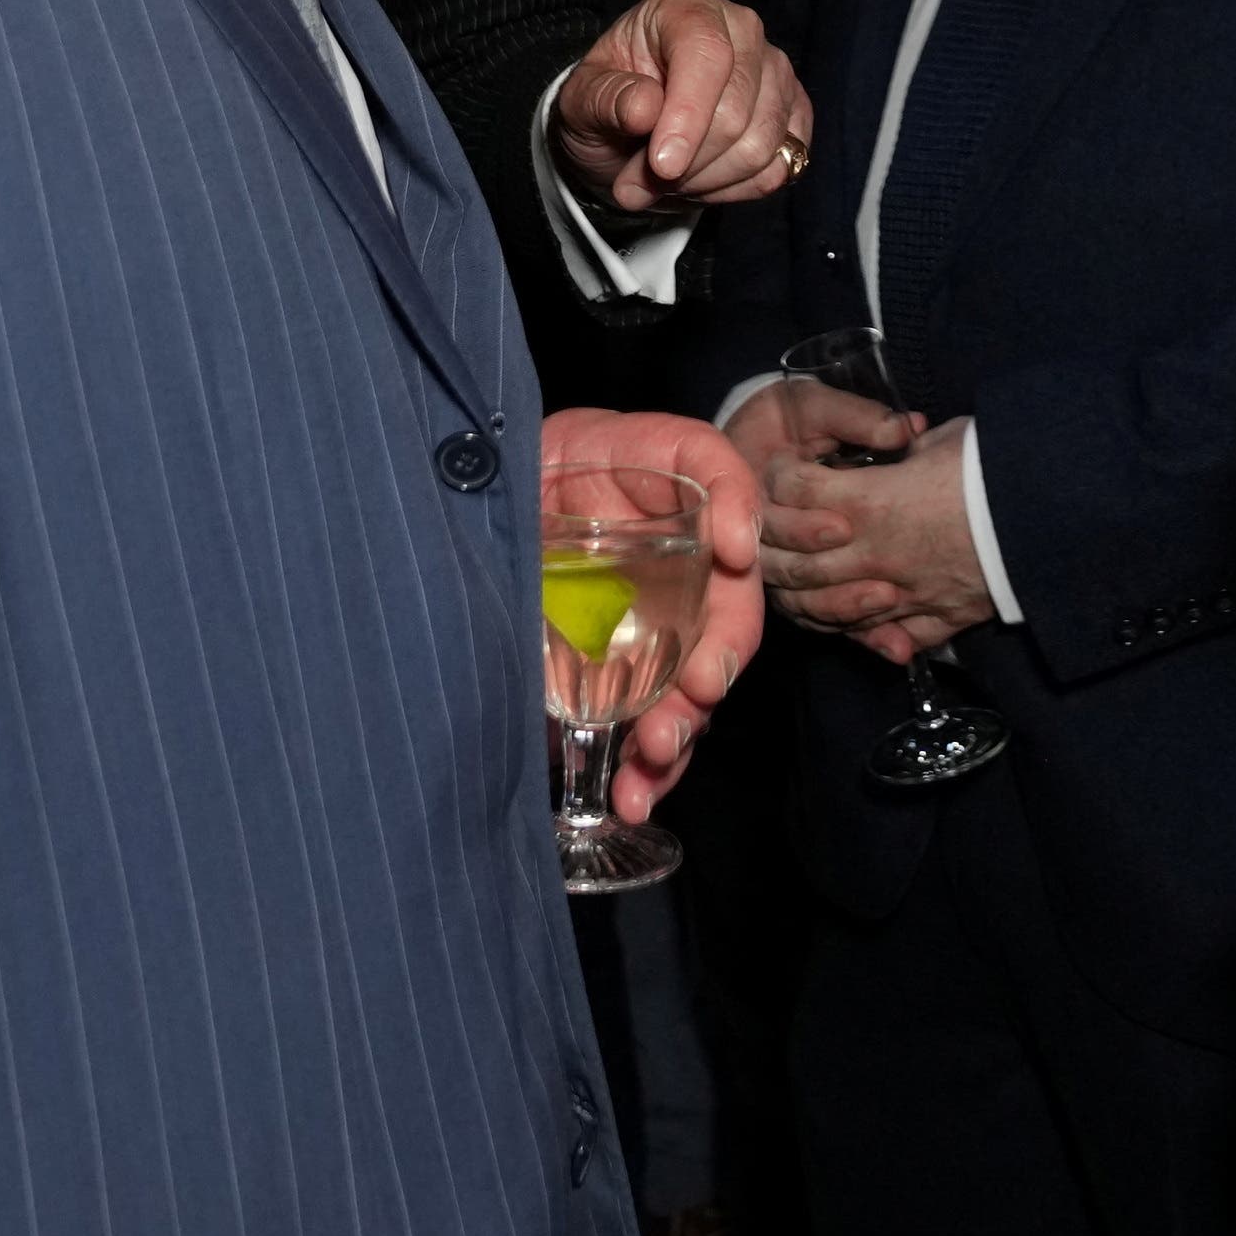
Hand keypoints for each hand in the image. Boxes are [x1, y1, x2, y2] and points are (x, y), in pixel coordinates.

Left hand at [542, 407, 765, 824]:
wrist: (492, 477)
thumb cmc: (576, 451)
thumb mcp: (650, 439)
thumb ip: (710, 468)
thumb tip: (742, 546)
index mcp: (699, 557)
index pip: (732, 604)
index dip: (728, 642)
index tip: (707, 675)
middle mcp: (675, 607)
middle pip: (705, 666)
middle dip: (695, 704)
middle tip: (667, 732)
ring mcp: (632, 647)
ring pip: (671, 707)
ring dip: (668, 747)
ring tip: (643, 780)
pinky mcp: (585, 683)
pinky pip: (621, 732)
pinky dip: (631, 770)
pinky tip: (627, 796)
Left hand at [545, 0, 811, 218]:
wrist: (629, 129)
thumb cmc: (608, 102)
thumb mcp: (581, 100)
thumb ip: (606, 99)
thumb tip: (645, 109)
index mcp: (686, 5)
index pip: (706, 55)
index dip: (688, 114)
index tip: (661, 165)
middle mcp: (743, 28)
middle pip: (736, 109)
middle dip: (686, 163)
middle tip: (637, 181)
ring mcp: (776, 70)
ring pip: (761, 145)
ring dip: (706, 180)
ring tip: (667, 180)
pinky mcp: (795, 111)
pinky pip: (784, 165)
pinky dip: (737, 188)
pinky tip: (703, 179)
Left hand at [758, 411, 996, 663]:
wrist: (1049, 518)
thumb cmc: (995, 468)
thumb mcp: (945, 439)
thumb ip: (906, 447)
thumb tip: (899, 441)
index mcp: (870, 502)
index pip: (796, 491)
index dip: (781, 476)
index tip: (783, 468)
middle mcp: (873, 554)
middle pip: (797, 561)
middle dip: (775, 545)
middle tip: (770, 531)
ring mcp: (900, 594)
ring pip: (828, 608)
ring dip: (805, 597)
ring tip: (800, 581)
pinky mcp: (933, 619)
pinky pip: (882, 635)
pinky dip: (863, 632)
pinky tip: (857, 620)